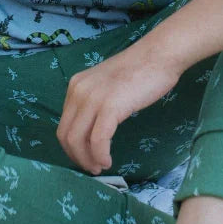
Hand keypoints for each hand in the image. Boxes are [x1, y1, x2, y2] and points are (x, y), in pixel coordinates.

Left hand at [56, 41, 182, 174]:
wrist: (158, 56)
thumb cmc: (139, 71)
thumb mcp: (106, 85)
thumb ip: (95, 102)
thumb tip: (91, 130)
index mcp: (76, 86)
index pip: (64, 124)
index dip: (72, 147)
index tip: (85, 157)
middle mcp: (78, 91)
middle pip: (66, 135)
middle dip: (76, 157)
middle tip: (92, 168)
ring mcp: (92, 98)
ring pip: (77, 140)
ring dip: (87, 159)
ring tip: (100, 167)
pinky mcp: (109, 106)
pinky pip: (98, 140)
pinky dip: (100, 155)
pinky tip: (108, 161)